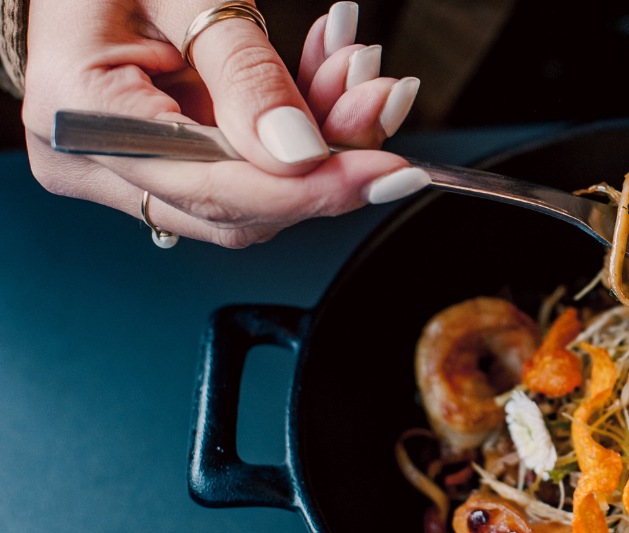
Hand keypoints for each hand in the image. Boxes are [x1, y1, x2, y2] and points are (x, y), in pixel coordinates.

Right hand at [21, 1, 424, 247]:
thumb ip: (244, 75)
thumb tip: (303, 155)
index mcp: (82, 120)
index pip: (215, 190)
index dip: (310, 191)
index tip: (386, 175)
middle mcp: (99, 164)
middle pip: (241, 206)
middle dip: (328, 161)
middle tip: (384, 100)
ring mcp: (131, 168)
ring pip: (256, 192)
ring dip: (325, 137)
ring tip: (360, 70)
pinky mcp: (166, 159)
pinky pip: (249, 165)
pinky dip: (302, 124)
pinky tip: (333, 71)